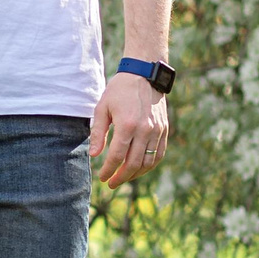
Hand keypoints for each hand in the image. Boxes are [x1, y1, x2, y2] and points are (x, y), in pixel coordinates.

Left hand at [88, 71, 169, 188]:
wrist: (144, 75)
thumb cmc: (119, 90)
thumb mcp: (102, 108)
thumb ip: (98, 133)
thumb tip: (94, 155)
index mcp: (127, 125)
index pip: (117, 156)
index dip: (109, 170)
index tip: (102, 178)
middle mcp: (145, 130)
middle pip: (133, 163)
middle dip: (121, 177)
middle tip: (111, 183)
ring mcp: (157, 131)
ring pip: (148, 162)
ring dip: (135, 174)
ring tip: (123, 177)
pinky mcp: (164, 130)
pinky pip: (159, 154)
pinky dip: (149, 165)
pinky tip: (139, 169)